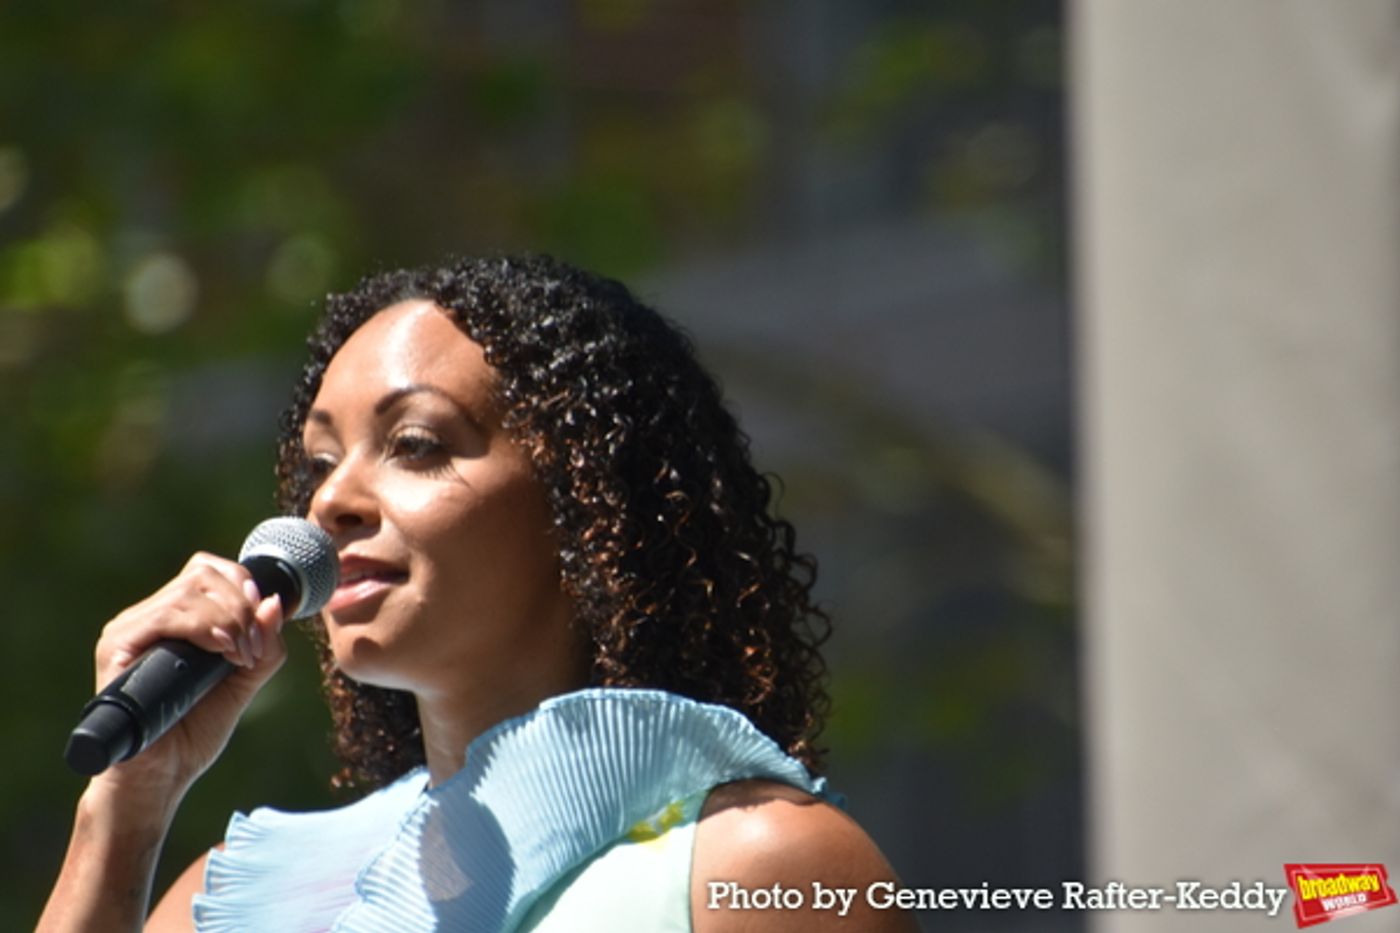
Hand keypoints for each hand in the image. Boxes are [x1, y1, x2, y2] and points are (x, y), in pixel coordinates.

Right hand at [88, 551, 287, 802]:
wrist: (160, 776)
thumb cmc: (194, 731)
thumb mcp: (243, 682)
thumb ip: (263, 646)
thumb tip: (274, 603)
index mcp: (175, 618)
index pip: (209, 569)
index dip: (243, 583)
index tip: (264, 620)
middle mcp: (148, 616)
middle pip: (203, 573)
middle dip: (241, 605)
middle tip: (252, 649)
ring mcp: (129, 629)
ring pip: (189, 591)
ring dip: (230, 619)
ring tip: (240, 657)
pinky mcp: (116, 647)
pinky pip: (167, 615)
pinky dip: (204, 627)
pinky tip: (222, 651)